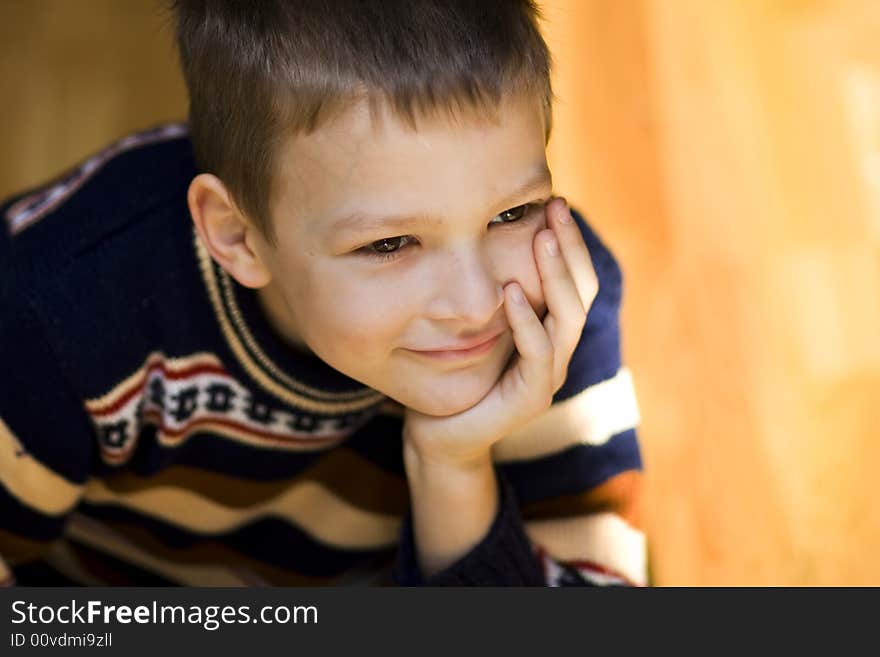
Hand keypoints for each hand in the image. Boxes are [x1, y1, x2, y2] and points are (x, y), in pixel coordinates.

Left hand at [402, 197, 598, 469]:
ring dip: (555, 275)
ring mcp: (549, 377)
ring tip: (541, 237)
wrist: (440, 435)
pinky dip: (526, 321)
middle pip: (584, 292)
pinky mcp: (530, 398)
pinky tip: (510, 292)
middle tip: (556, 207)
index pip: (577, 280)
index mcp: (552, 331)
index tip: (555, 202)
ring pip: (568, 318)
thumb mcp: (479, 324)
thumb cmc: (457, 375)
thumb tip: (488, 235)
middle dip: (570, 247)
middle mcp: (558, 351)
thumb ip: (495, 292)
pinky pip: (538, 354)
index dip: (571, 243)